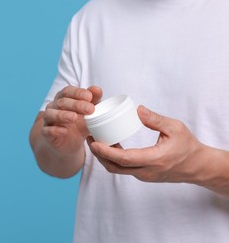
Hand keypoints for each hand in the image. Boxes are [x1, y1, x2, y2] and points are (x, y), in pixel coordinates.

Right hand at [43, 85, 101, 153]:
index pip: (68, 91)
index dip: (78, 93)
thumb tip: (97, 89)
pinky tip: (64, 131)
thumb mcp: (89, 113)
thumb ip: (94, 100)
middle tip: (89, 109)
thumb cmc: (79, 124)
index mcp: (63, 98)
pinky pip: (47, 130)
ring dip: (62, 115)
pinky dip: (55, 130)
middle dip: (76, 104)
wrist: (69, 143)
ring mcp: (48, 120)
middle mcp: (53, 107)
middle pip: (61, 102)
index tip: (90, 97)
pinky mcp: (46, 133)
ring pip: (50, 114)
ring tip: (74, 117)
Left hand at [87, 105, 206, 182]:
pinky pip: (123, 168)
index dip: (106, 151)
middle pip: (115, 167)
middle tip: (89, 137)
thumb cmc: (187, 146)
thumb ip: (155, 119)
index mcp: (154, 159)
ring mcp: (144, 175)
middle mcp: (146, 171)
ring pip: (117, 169)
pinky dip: (112, 158)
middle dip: (98, 154)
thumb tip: (137, 109)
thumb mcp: (175, 128)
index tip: (93, 142)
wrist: (197, 166)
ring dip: (104, 157)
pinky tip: (109, 145)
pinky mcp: (142, 175)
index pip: (124, 158)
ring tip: (95, 139)